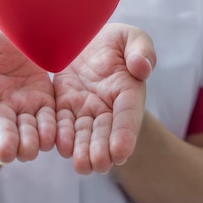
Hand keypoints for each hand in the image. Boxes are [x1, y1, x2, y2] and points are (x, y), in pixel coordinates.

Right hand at [0, 28, 55, 163]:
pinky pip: (48, 124)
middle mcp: (1, 106)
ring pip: (25, 133)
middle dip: (3, 143)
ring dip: (26, 144)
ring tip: (28, 150)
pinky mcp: (44, 107)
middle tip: (5, 153)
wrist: (27, 38)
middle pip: (2, 129)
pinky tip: (49, 139)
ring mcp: (23, 109)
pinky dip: (48, 133)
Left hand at [53, 23, 155, 173]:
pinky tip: (60, 148)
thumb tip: (142, 68)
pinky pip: (63, 123)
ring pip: (84, 133)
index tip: (121, 153)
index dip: (125, 135)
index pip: (127, 116)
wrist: (84, 37)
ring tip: (81, 166)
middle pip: (105, 132)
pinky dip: (63, 136)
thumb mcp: (131, 36)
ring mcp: (85, 107)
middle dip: (102, 150)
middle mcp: (107, 106)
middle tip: (98, 166)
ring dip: (83, 150)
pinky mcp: (65, 105)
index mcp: (128, 91)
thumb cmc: (114, 39)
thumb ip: (141, 50)